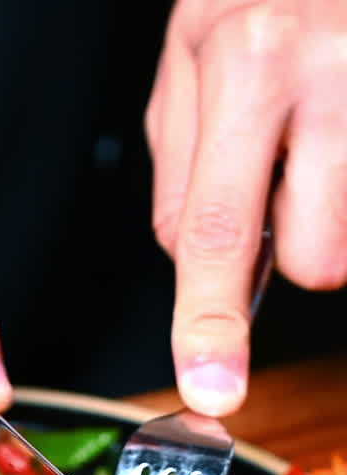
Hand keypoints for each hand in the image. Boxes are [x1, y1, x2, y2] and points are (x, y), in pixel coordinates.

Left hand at [147, 0, 346, 415]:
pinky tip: (344, 138)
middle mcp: (329, 77)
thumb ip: (183, 164)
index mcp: (249, 62)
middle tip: (295, 175)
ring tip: (326, 142)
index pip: (217, 230)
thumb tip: (188, 263)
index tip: (213, 387)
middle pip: (314, 259)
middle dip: (298, 247)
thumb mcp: (193, 47)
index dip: (211, 322)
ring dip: (336, 216)